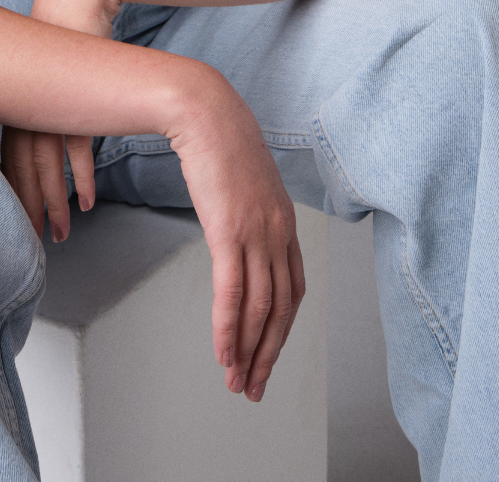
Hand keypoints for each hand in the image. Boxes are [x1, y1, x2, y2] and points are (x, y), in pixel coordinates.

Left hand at [1, 0, 121, 239]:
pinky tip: (82, 203)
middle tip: (29, 247)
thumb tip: (39, 142)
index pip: (5, 164)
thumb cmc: (64, 37)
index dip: (11, 199)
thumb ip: (37, 107)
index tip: (16, 231)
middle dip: (25, 212)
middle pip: (18, 173)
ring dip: (50, 204)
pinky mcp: (77, 99)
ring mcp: (51, 105)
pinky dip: (77, 179)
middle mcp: (27, 109)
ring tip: (57, 234)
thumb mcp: (44, 74)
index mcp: (13, 104)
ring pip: (43, 167)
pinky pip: (73, 148)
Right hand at [167, 76, 305, 401]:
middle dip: (268, 354)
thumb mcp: (244, 183)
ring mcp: (257, 233)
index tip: (267, 357)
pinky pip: (232, 294)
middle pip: (282, 309)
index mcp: (285, 222)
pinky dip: (228, 330)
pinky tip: (221, 353)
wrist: (205, 111)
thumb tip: (237, 232)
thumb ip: (248, 211)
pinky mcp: (229, 231)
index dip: (282, 331)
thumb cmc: (219, 142)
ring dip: (247, 352)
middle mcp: (279, 232)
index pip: (294, 291)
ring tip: (236, 382)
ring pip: (260, 310)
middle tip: (253, 388)